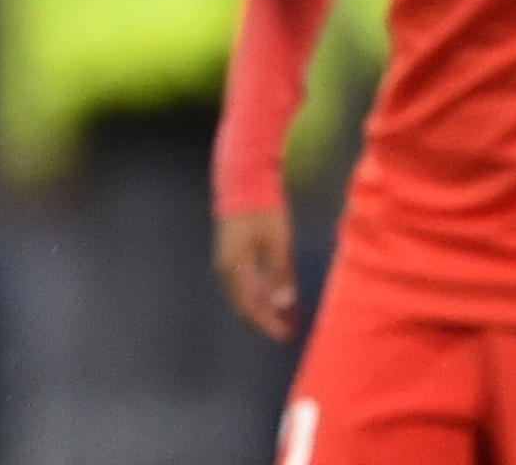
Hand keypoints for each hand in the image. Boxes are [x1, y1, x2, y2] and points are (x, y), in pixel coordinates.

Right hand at [215, 205, 297, 340]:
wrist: (244, 182)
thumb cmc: (262, 211)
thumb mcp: (276, 243)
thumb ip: (279, 274)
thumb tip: (283, 304)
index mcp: (234, 268)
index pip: (250, 307)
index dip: (268, 323)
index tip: (287, 334)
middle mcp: (226, 269)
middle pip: (244, 305)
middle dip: (266, 319)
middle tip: (289, 329)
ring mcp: (227, 261)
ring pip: (244, 295)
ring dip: (264, 307)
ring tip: (287, 315)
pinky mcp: (232, 253)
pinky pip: (245, 282)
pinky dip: (260, 293)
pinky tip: (277, 294)